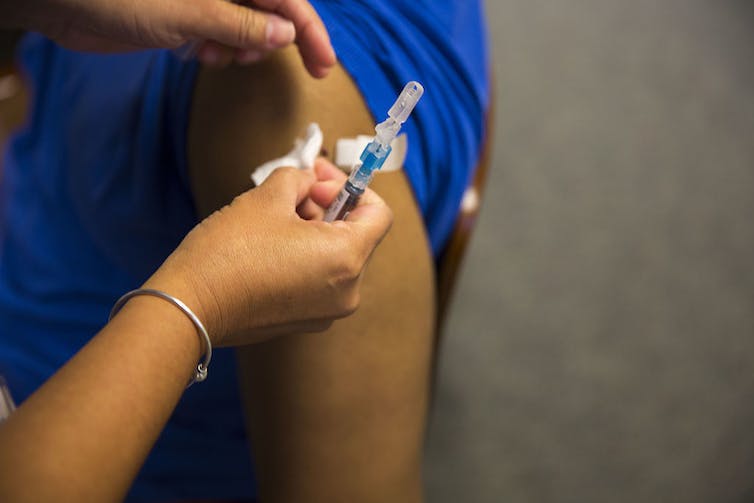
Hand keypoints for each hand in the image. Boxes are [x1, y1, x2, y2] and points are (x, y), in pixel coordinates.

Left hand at [1, 0, 334, 76]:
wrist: (62, 3)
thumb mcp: (189, 13)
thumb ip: (241, 25)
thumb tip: (285, 36)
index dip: (309, 30)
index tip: (324, 65)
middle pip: (269, 11)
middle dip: (275, 41)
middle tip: (278, 68)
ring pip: (246, 27)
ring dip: (244, 49)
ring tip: (222, 58)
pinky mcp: (185, 16)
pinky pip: (220, 35)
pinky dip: (220, 50)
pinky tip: (204, 56)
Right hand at [144, 159, 392, 345]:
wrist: (190, 306)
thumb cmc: (229, 252)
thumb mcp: (268, 197)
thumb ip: (300, 179)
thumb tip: (310, 181)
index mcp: (347, 259)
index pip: (379, 215)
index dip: (352, 188)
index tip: (320, 178)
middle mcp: (347, 292)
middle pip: (356, 236)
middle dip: (328, 205)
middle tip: (297, 187)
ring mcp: (326, 312)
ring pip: (336, 257)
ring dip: (315, 229)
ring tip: (278, 214)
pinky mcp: (305, 321)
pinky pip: (319, 279)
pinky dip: (306, 256)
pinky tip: (273, 243)